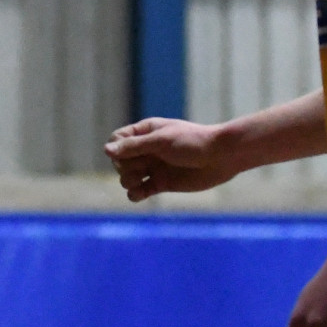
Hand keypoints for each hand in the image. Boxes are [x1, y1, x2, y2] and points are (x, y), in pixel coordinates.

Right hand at [104, 117, 238, 200]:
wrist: (220, 158)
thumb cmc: (192, 143)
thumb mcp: (161, 141)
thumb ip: (134, 146)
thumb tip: (106, 150)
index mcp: (145, 132)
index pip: (116, 140)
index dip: (116, 150)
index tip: (126, 155)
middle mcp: (146, 150)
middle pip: (119, 161)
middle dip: (125, 167)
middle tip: (143, 167)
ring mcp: (153, 167)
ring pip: (126, 178)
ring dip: (129, 181)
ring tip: (143, 181)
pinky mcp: (161, 184)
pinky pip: (139, 192)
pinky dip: (135, 195)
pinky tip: (140, 194)